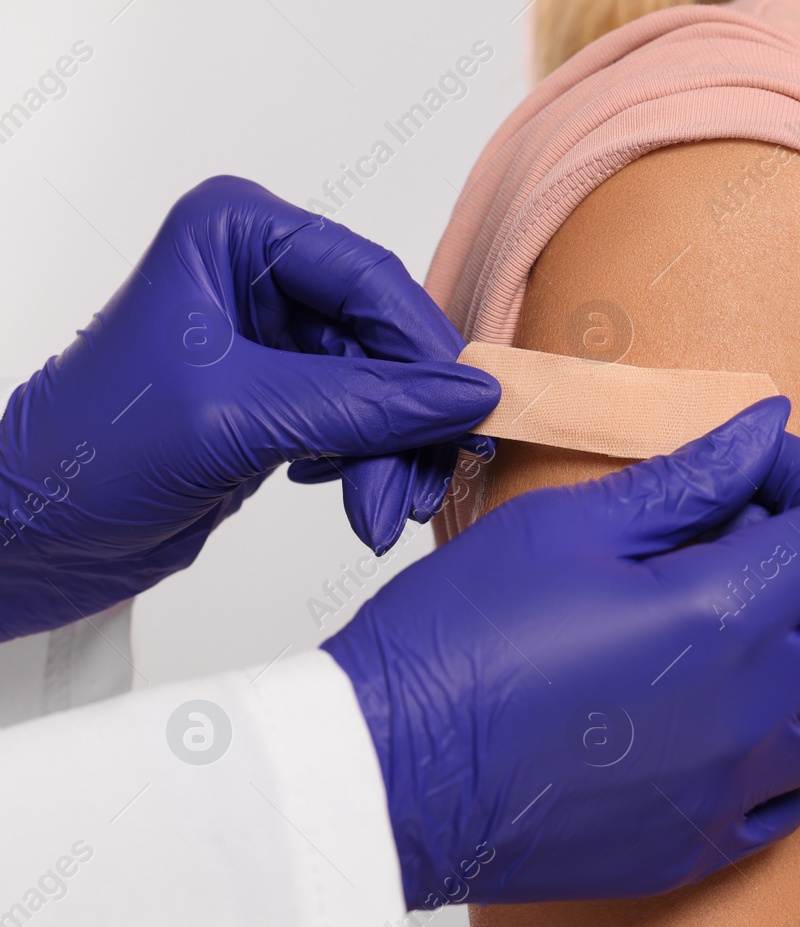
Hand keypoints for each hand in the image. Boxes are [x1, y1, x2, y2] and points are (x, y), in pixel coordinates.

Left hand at [0, 175, 498, 640]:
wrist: (33, 534)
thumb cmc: (89, 452)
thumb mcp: (238, 418)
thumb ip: (363, 405)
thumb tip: (467, 396)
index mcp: (235, 234)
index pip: (368, 278)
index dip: (425, 348)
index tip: (470, 408)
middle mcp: (258, 272)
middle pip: (384, 339)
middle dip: (406, 420)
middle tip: (418, 485)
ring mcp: (272, 336)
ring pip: (382, 388)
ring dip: (393, 455)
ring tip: (382, 513)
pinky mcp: (280, 394)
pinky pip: (361, 421)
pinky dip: (370, 465)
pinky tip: (351, 495)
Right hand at [323, 398, 799, 907]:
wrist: (386, 777)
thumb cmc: (458, 642)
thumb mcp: (569, 528)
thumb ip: (689, 479)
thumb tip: (765, 430)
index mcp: (724, 614)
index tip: (768, 471)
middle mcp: (753, 707)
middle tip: (761, 542)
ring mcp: (734, 787)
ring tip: (744, 633)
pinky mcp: (700, 846)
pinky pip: (791, 798)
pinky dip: (778, 750)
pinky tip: (716, 718)